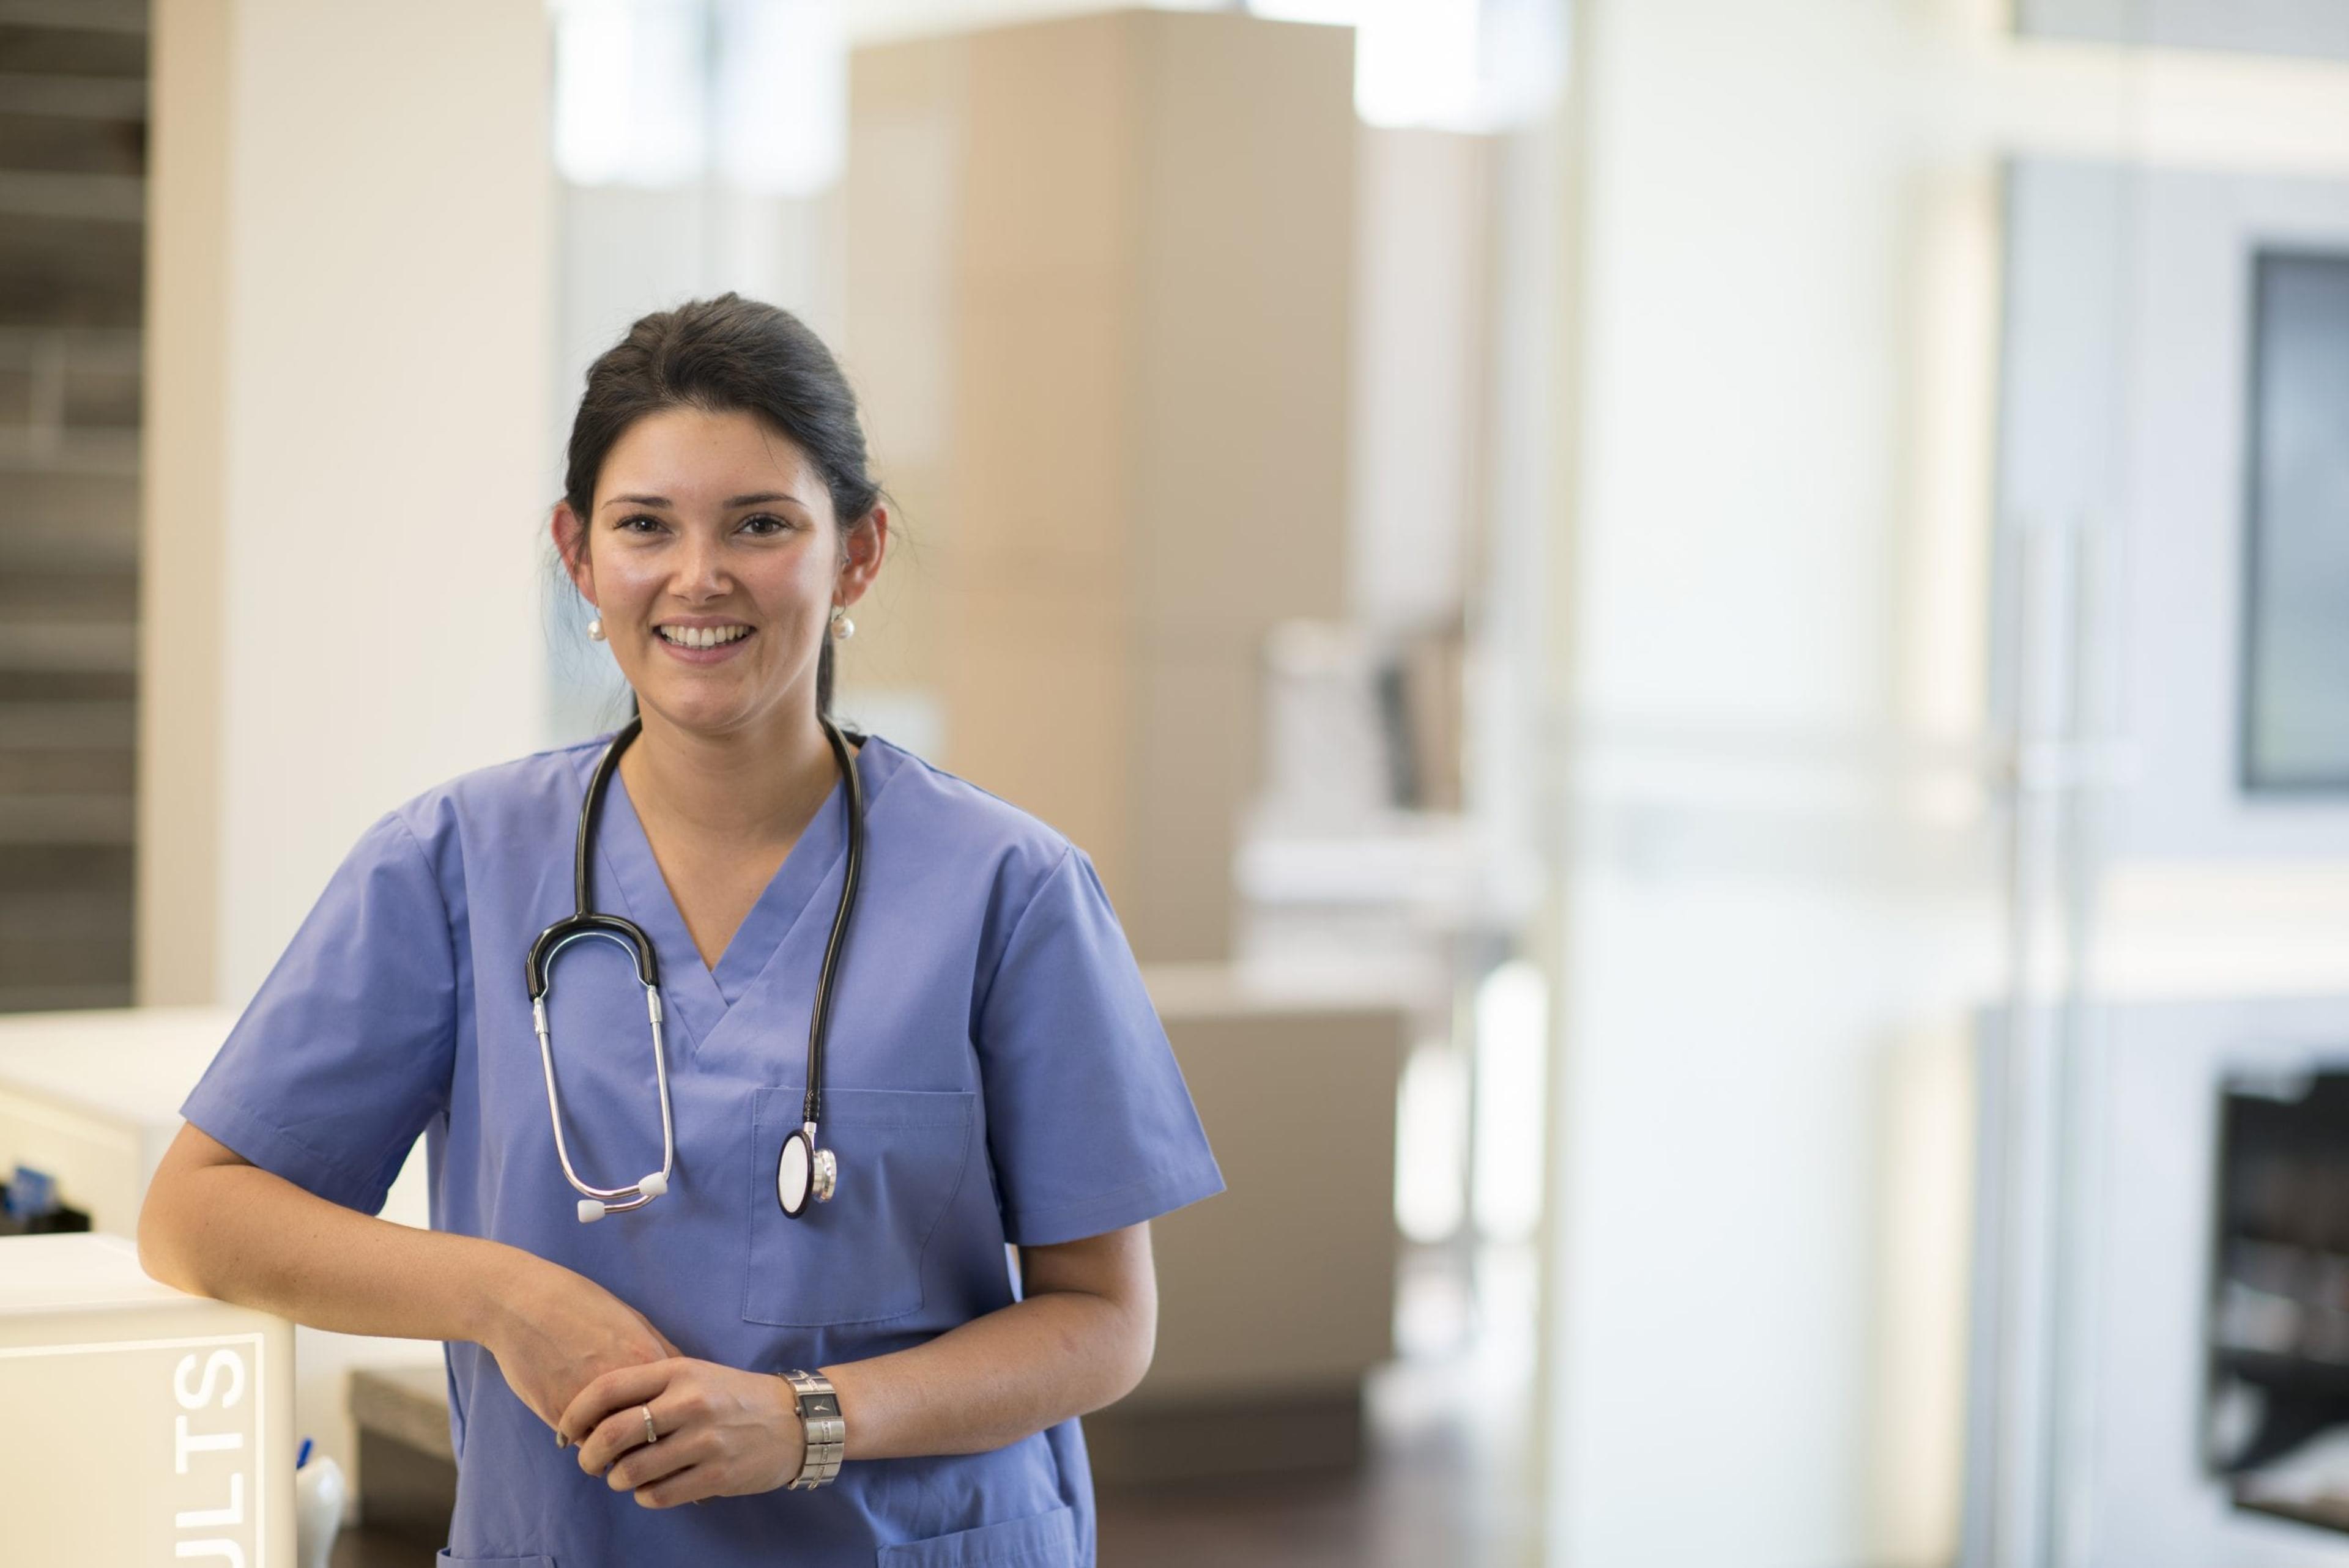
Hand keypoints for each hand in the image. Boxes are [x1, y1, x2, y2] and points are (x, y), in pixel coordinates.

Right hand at [475, 1255, 681, 1440]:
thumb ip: (662, 1351)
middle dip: (650, 1441)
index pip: (678, 1409)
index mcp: (648, 1361)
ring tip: (617, 1439)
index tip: (672, 1423)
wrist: (521, 1303)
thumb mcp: (633, 1319)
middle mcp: (624, 1388)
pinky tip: (588, 1429)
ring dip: (618, 1448)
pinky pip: (585, 1442)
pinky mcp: (559, 1416)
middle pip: (651, 1434)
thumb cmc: (581, 1305)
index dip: (676, 1419)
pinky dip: (589, 1441)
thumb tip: (688, 1380)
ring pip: (618, 1446)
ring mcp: (591, 1406)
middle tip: (645, 1439)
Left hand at [558, 1358, 804, 1507]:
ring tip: (624, 1476)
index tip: (567, 1431)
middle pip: (612, 1434)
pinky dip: (645, 1497)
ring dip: (617, 1480)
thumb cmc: (733, 1395)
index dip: (575, 1413)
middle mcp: (690, 1403)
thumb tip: (591, 1417)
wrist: (796, 1419)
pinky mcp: (717, 1475)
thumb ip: (648, 1388)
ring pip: (630, 1472)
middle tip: (589, 1463)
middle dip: (588, 1456)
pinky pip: (658, 1496)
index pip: (608, 1389)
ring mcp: (705, 1441)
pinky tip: (653, 1487)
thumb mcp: (693, 1374)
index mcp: (679, 1371)